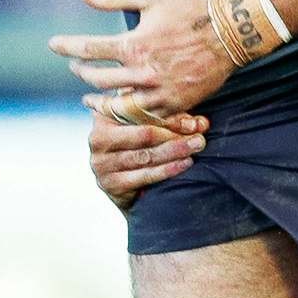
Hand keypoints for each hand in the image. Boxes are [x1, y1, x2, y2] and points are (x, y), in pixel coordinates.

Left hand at [49, 0, 235, 117]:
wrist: (229, 36)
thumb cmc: (189, 10)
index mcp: (134, 44)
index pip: (89, 49)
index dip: (67, 46)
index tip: (54, 45)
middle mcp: (142, 72)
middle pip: (97, 81)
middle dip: (81, 74)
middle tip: (75, 69)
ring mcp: (158, 92)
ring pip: (116, 107)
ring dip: (98, 103)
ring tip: (89, 100)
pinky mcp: (174, 106)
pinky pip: (143, 118)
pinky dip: (127, 115)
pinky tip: (120, 109)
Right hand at [89, 111, 207, 211]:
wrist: (127, 184)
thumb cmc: (141, 144)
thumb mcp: (151, 124)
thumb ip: (171, 118)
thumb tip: (200, 123)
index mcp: (103, 114)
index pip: (140, 112)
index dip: (168, 116)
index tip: (193, 120)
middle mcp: (97, 138)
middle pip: (144, 134)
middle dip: (175, 135)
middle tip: (199, 136)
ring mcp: (101, 163)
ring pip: (146, 155)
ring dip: (175, 151)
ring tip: (196, 146)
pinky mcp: (109, 184)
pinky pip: (144, 175)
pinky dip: (167, 170)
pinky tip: (185, 164)